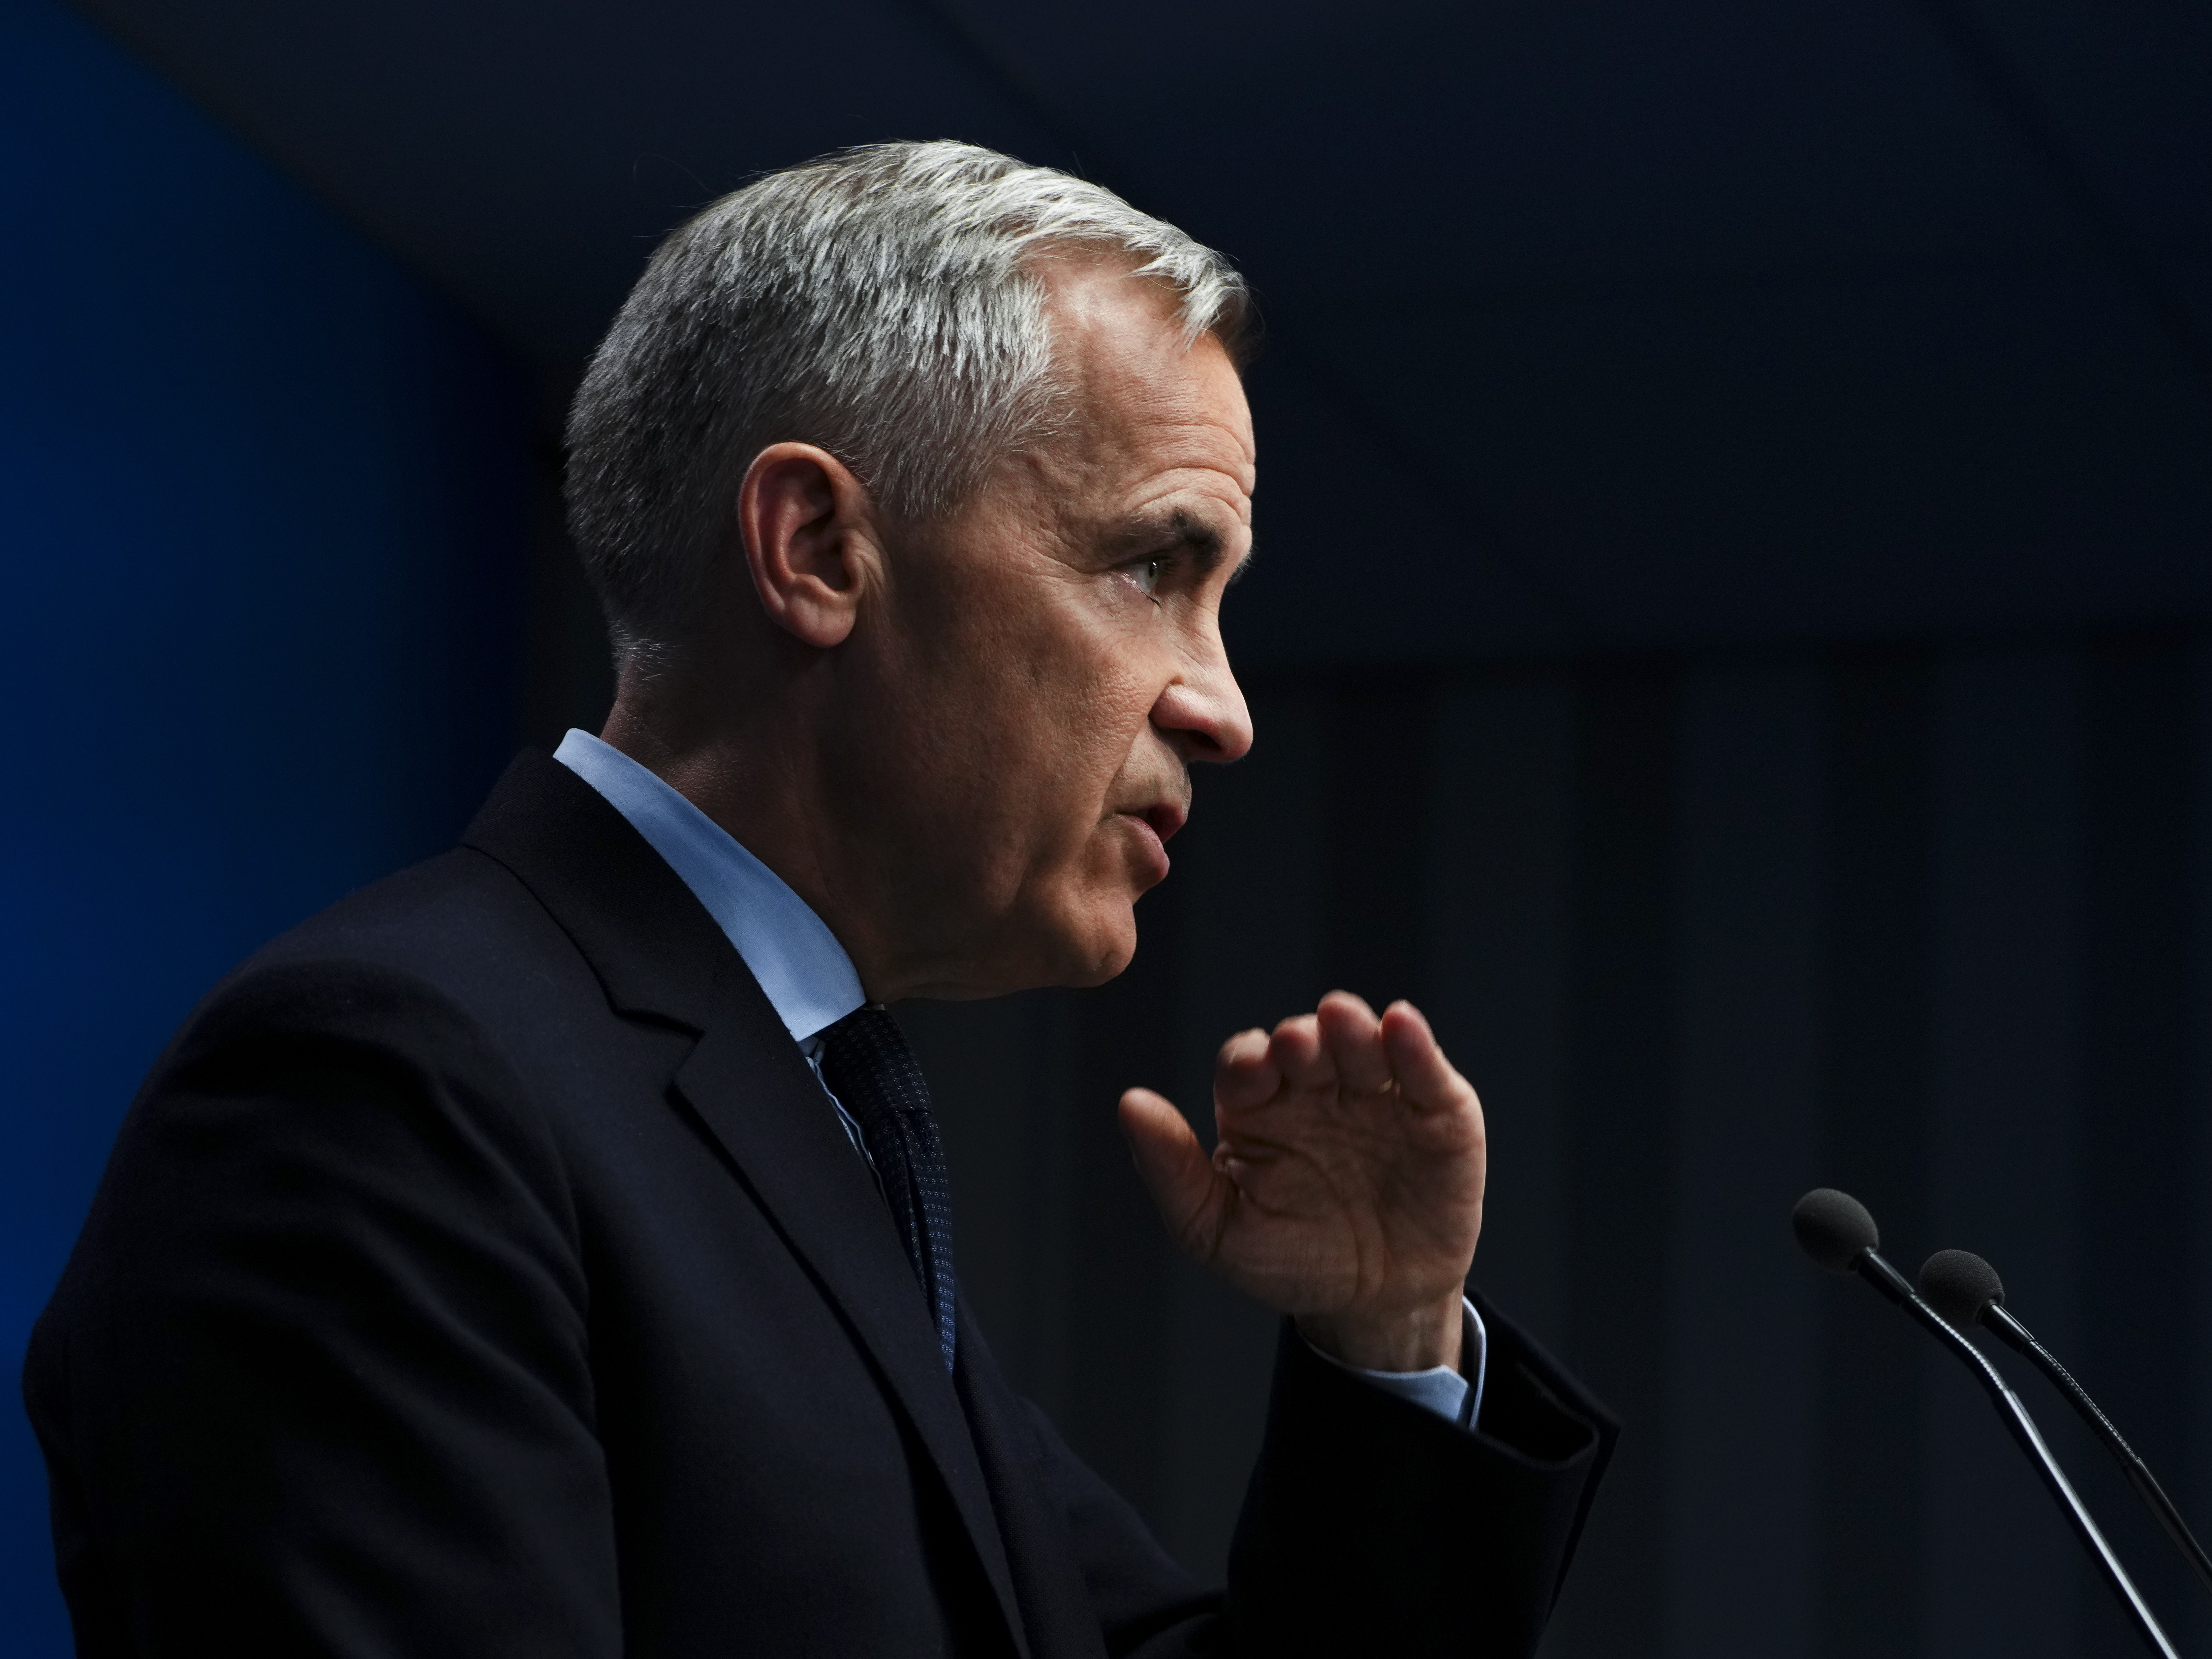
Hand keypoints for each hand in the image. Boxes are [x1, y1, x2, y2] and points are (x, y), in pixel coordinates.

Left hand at [1118, 991, 1485, 1372]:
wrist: (1372, 1306)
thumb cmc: (1290, 1260)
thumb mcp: (1217, 1230)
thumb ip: (1172, 1170)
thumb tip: (1128, 1104)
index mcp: (1259, 1106)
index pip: (1245, 1063)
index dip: (1247, 1063)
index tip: (1250, 1075)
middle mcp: (1316, 1088)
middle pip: (1304, 1043)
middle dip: (1300, 1039)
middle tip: (1295, 1045)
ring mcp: (1378, 1095)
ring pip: (1363, 1043)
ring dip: (1352, 1029)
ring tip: (1341, 1020)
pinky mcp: (1438, 1113)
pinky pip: (1425, 1073)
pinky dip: (1415, 1046)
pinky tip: (1400, 1025)